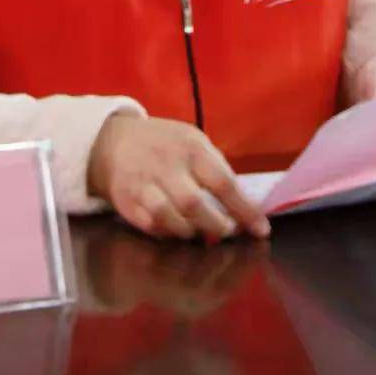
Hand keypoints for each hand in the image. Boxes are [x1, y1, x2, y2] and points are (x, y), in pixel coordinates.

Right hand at [88, 114, 269, 240]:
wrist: (114, 141)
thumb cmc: (166, 144)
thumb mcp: (194, 142)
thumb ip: (216, 169)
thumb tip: (244, 206)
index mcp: (190, 148)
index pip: (223, 182)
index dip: (244, 210)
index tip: (261, 230)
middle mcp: (165, 165)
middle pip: (193, 204)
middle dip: (217, 226)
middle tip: (228, 232)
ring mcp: (142, 185)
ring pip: (167, 218)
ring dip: (190, 232)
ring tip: (201, 232)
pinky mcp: (126, 203)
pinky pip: (150, 226)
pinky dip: (168, 233)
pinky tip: (177, 230)